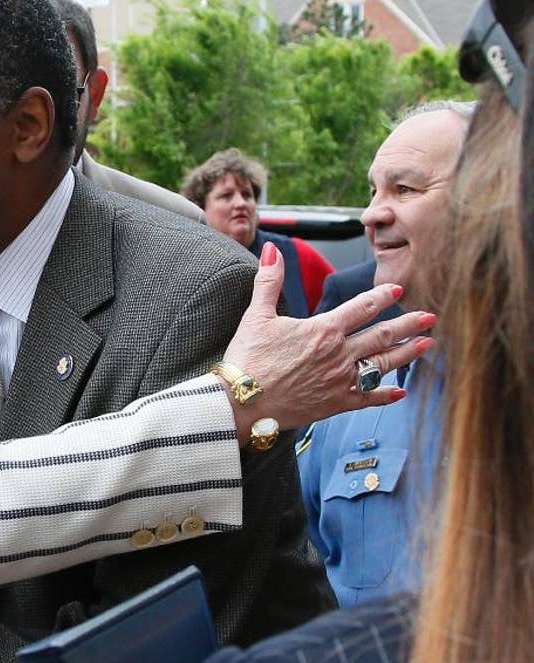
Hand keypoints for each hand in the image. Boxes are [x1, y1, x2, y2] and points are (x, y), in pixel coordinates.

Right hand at [223, 242, 434, 438]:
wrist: (242, 402)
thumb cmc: (248, 359)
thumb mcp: (256, 315)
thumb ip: (269, 281)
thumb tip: (273, 250)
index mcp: (323, 330)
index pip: (361, 308)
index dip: (381, 296)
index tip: (397, 289)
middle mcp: (339, 355)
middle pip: (382, 335)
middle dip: (408, 324)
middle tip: (429, 317)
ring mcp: (341, 381)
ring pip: (383, 363)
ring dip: (407, 352)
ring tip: (427, 344)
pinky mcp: (336, 404)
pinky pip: (369, 397)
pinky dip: (386, 394)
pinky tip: (401, 391)